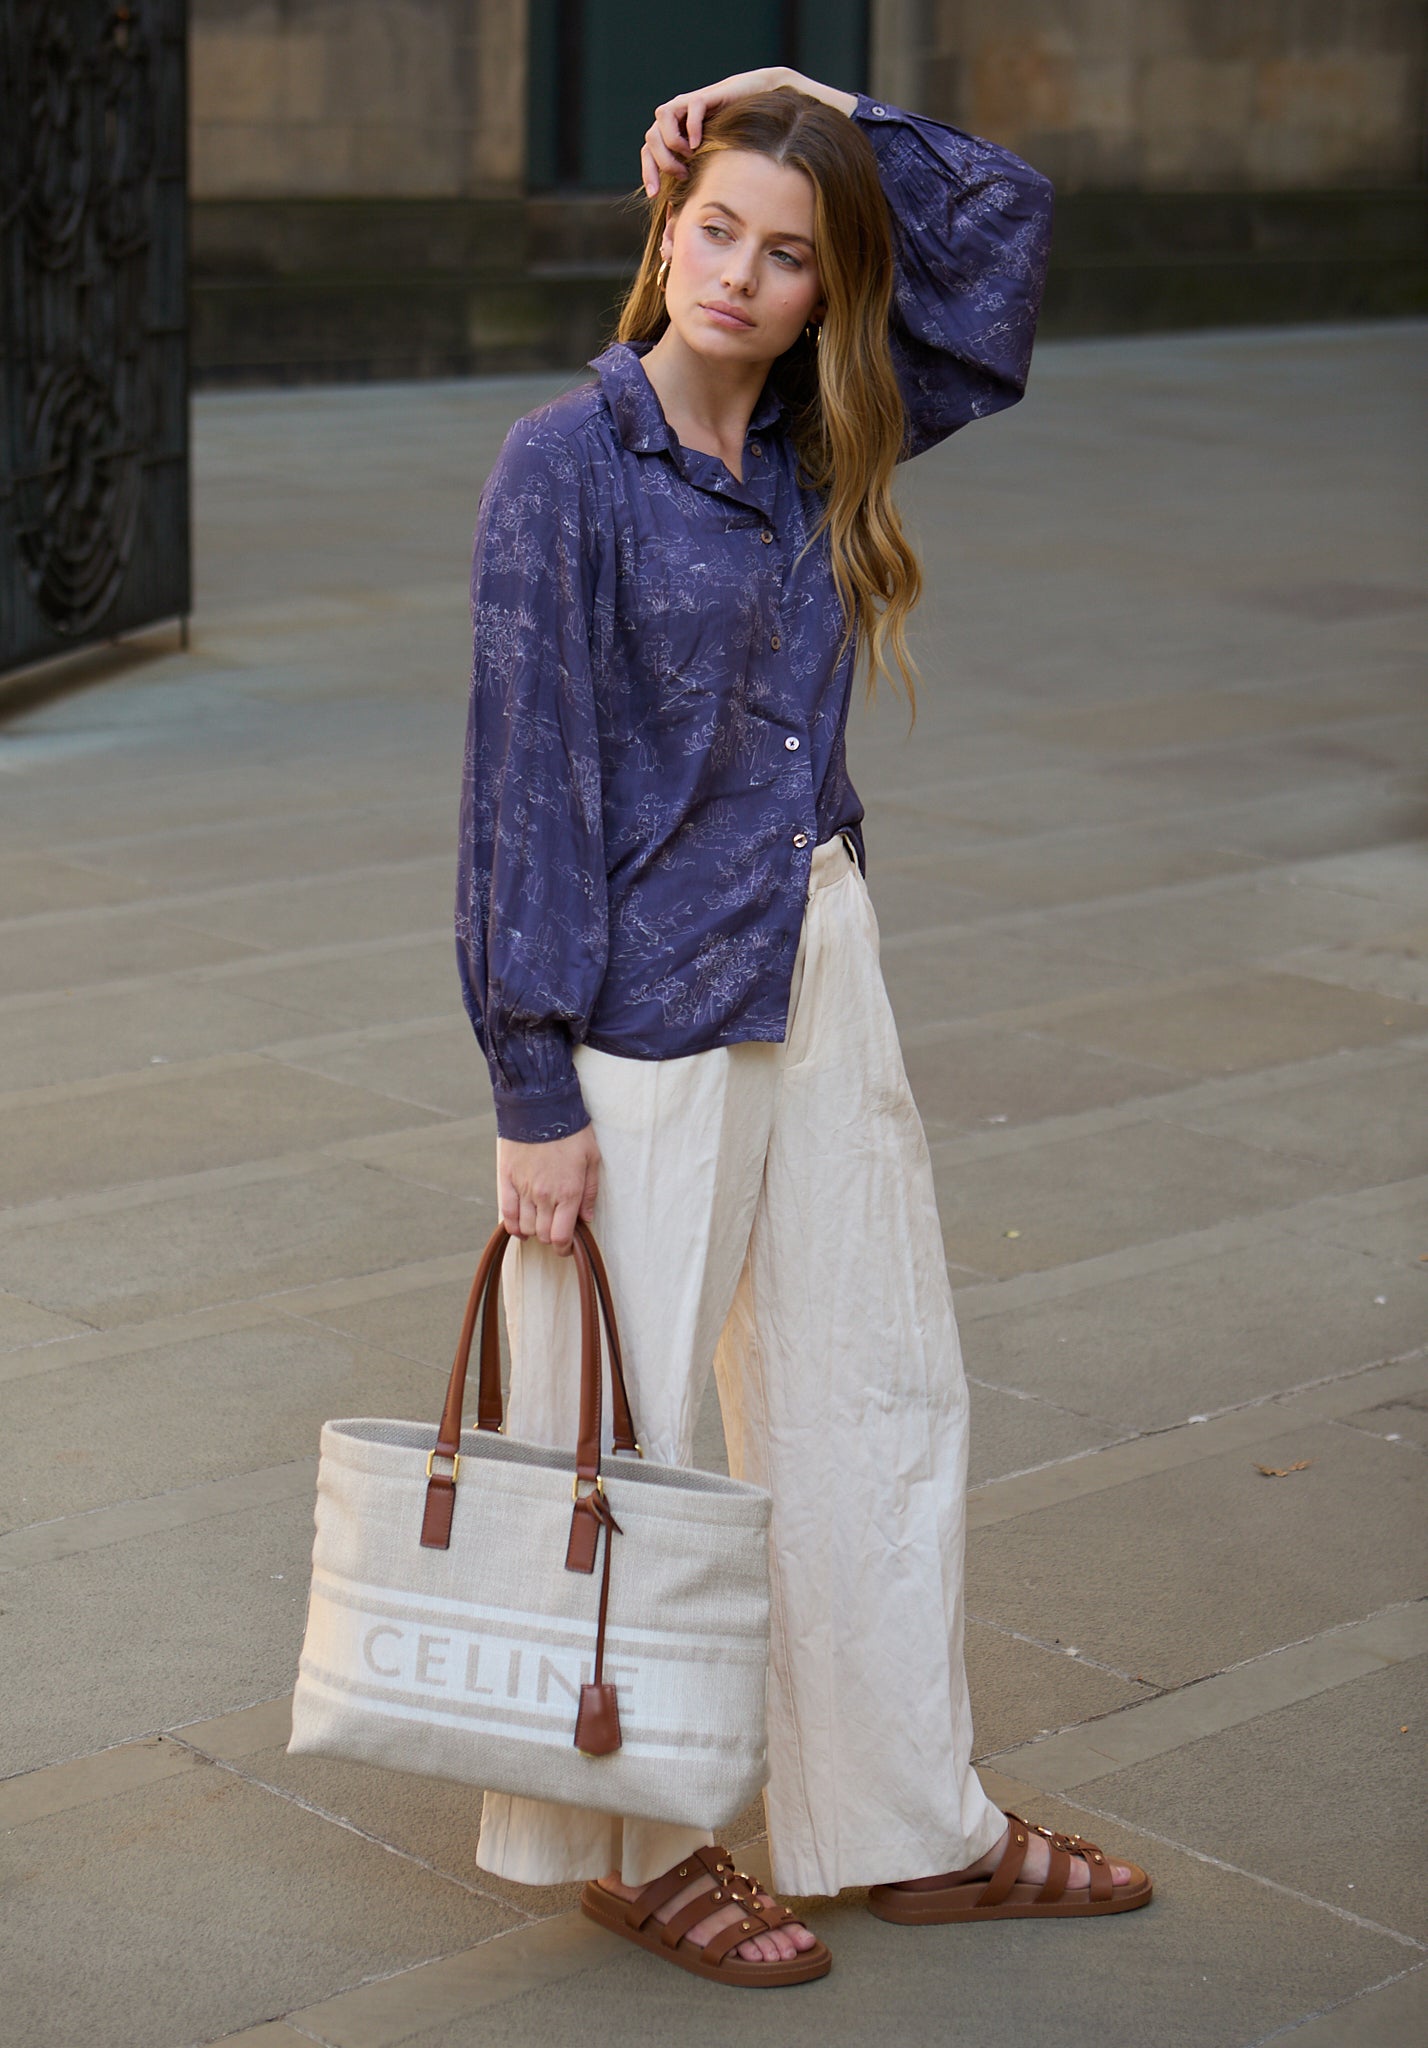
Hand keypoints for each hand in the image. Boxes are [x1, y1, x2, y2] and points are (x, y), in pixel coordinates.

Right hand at [497, 1127, 600, 1256]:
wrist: (541, 1105)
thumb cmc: (571, 1130)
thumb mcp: (592, 1158)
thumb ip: (590, 1192)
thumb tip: (587, 1218)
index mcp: (568, 1192)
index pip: (561, 1236)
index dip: (564, 1248)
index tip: (567, 1247)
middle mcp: (544, 1195)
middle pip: (543, 1235)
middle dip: (551, 1239)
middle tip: (556, 1232)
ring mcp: (523, 1188)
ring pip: (525, 1227)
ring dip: (534, 1230)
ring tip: (540, 1222)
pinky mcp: (507, 1179)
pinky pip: (506, 1213)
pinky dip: (512, 1225)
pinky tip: (519, 1227)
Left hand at [641, 68, 855, 195]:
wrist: (763, 109)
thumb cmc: (741, 147)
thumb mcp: (717, 175)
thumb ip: (700, 198)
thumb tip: (679, 238)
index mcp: (676, 139)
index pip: (649, 153)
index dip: (648, 173)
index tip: (657, 195)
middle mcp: (680, 121)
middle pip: (650, 137)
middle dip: (660, 161)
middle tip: (680, 176)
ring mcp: (691, 106)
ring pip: (661, 117)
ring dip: (671, 142)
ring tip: (690, 157)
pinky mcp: (706, 97)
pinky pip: (689, 106)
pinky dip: (691, 126)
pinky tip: (698, 144)